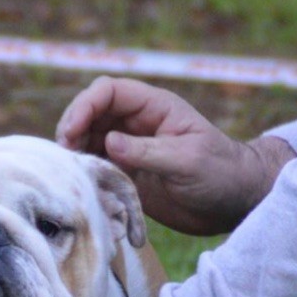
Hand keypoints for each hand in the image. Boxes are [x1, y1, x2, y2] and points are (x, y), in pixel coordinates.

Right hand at [56, 76, 292, 233]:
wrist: (232, 204)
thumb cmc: (220, 173)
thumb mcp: (187, 160)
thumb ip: (148, 151)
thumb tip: (108, 143)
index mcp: (154, 107)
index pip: (109, 92)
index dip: (85, 105)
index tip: (72, 131)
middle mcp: (136, 125)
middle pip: (91, 114)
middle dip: (72, 128)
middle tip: (63, 153)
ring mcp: (129, 150)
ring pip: (89, 141)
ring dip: (74, 153)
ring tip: (68, 171)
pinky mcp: (126, 176)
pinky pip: (97, 169)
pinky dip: (85, 174)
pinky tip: (80, 185)